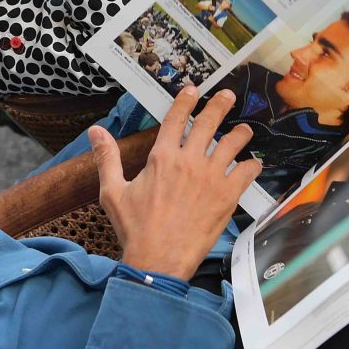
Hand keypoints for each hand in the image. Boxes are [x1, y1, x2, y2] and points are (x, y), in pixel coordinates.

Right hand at [93, 86, 261, 279]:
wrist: (158, 260)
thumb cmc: (134, 228)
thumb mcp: (113, 191)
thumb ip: (107, 158)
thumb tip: (95, 131)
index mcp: (162, 157)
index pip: (176, 118)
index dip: (186, 101)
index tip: (193, 89)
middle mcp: (189, 162)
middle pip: (209, 123)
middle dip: (220, 104)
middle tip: (229, 96)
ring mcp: (211, 178)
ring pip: (233, 144)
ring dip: (241, 133)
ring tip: (246, 130)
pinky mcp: (227, 197)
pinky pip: (246, 173)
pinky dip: (252, 166)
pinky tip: (253, 164)